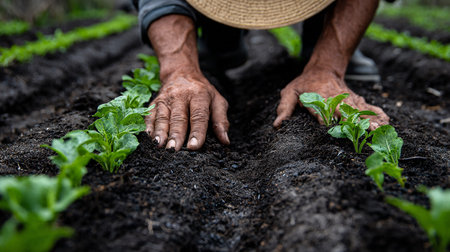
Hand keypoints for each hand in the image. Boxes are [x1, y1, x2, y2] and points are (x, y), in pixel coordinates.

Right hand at [145, 72, 229, 150]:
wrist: (182, 73)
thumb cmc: (202, 92)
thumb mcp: (217, 101)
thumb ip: (221, 121)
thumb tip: (225, 141)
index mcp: (199, 96)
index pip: (198, 116)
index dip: (196, 132)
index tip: (194, 146)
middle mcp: (181, 96)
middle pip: (179, 117)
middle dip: (176, 134)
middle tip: (174, 149)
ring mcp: (166, 98)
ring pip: (163, 117)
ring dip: (160, 132)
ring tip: (160, 145)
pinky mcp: (155, 102)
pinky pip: (150, 114)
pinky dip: (149, 126)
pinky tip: (149, 137)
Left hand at [273, 69, 389, 129]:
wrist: (323, 68)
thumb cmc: (304, 84)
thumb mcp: (290, 92)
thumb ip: (284, 108)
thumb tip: (277, 124)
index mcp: (319, 99)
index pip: (323, 112)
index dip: (329, 121)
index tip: (338, 130)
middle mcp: (335, 100)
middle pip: (346, 112)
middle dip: (357, 122)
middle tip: (369, 130)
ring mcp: (347, 100)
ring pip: (360, 110)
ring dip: (370, 119)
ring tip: (380, 128)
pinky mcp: (355, 100)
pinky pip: (367, 107)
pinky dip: (377, 112)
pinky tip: (386, 120)